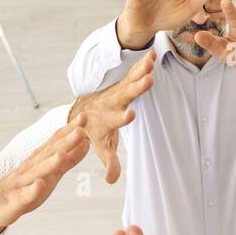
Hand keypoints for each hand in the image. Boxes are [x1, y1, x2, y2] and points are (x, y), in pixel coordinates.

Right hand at [0, 123, 89, 234]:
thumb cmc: (25, 188)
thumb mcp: (50, 174)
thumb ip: (68, 160)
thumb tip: (86, 143)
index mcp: (39, 161)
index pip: (55, 143)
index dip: (69, 131)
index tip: (84, 117)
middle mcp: (30, 169)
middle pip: (48, 154)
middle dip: (64, 142)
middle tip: (80, 129)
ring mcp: (21, 185)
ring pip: (37, 173)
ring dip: (50, 163)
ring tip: (62, 154)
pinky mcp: (14, 203)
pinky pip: (24, 197)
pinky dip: (32, 191)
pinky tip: (40, 185)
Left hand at [70, 50, 154, 183]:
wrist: (84, 109)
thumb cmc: (94, 131)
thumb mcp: (100, 147)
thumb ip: (108, 161)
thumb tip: (111, 181)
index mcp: (107, 119)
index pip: (116, 120)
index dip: (123, 118)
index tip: (131, 115)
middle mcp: (113, 103)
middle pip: (126, 95)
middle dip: (136, 88)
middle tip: (148, 80)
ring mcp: (119, 91)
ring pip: (130, 80)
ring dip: (141, 71)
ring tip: (151, 62)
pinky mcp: (124, 84)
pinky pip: (134, 72)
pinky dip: (142, 63)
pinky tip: (151, 54)